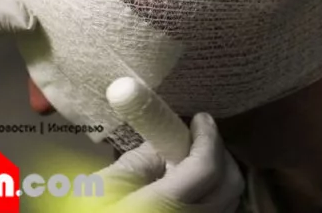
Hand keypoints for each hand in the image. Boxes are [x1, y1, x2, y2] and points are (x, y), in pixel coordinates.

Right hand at [53, 113, 244, 212]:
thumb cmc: (89, 212)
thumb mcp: (102, 186)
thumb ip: (140, 160)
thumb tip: (166, 138)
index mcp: (159, 206)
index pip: (205, 168)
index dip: (208, 138)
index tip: (199, 118)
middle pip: (230, 185)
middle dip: (219, 152)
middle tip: (199, 133)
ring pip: (232, 200)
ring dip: (221, 172)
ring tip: (195, 155)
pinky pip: (222, 212)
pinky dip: (217, 193)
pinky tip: (193, 183)